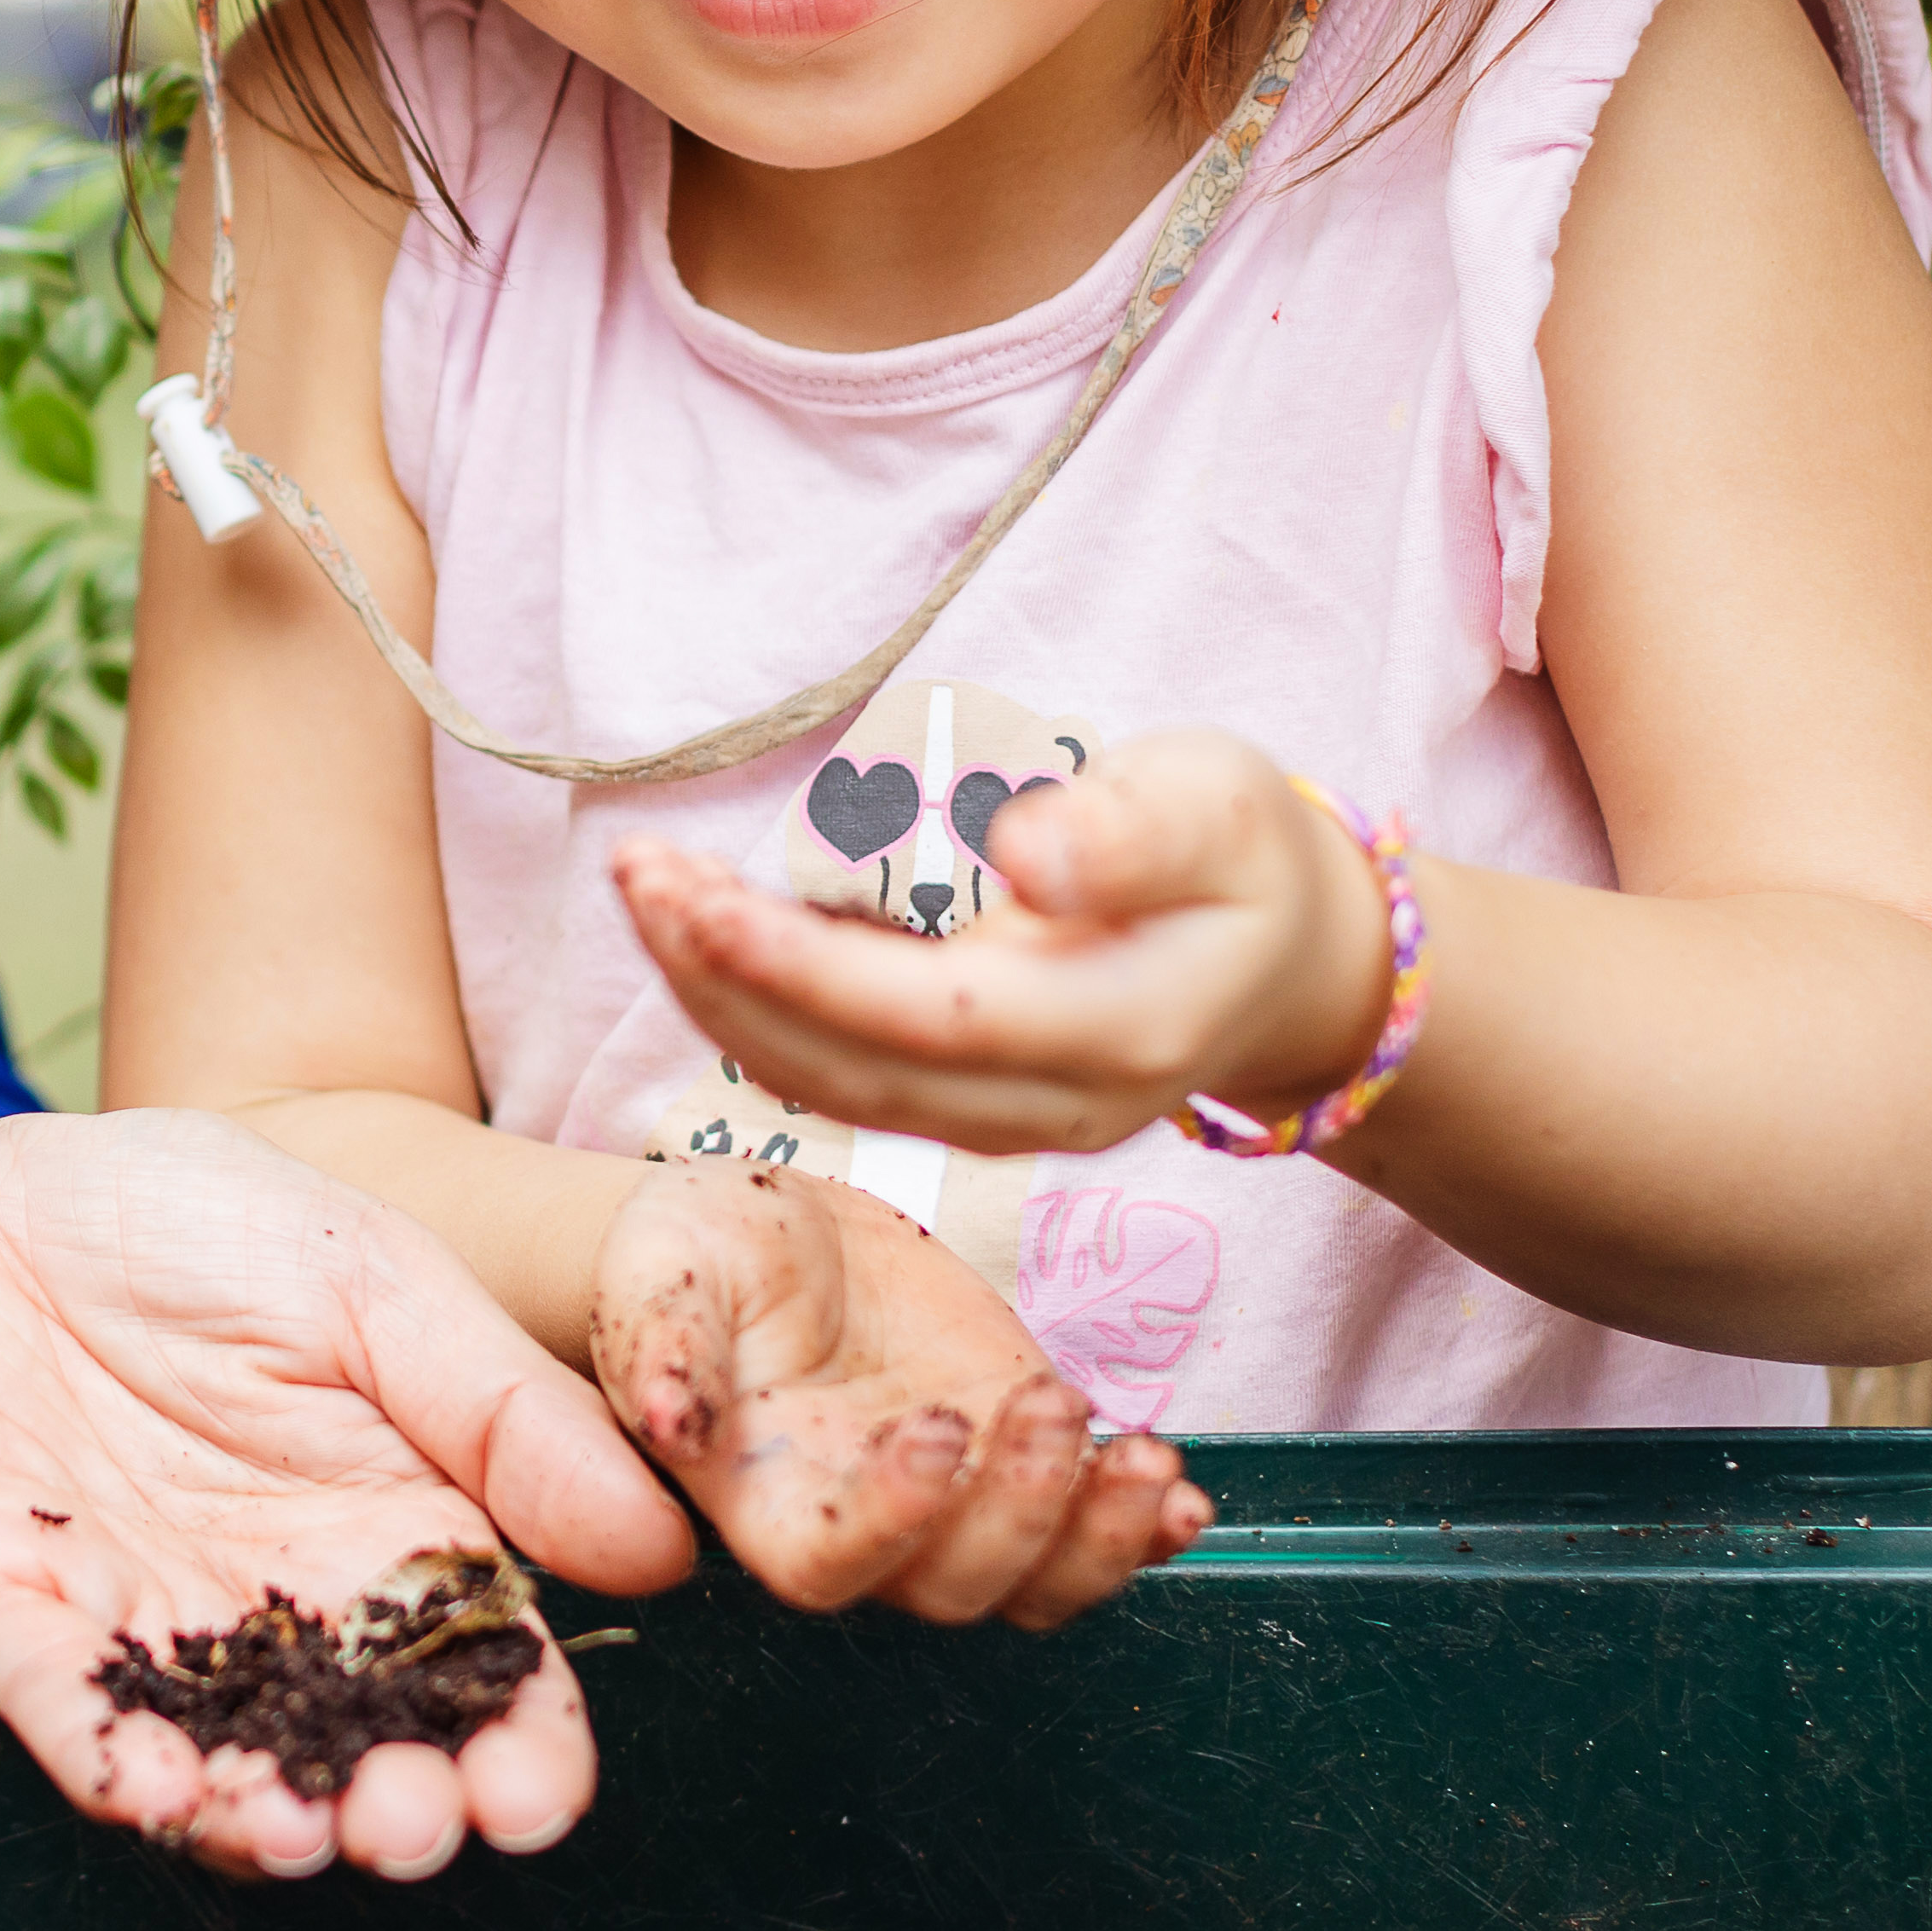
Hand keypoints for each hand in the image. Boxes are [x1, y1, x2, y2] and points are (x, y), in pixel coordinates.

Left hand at [0, 1109, 697, 1884]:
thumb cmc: (179, 1220)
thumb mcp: (371, 1276)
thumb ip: (503, 1410)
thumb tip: (661, 1554)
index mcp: (384, 1530)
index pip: (475, 1670)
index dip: (518, 1747)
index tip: (538, 1794)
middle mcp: (269, 1609)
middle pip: (355, 1744)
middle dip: (395, 1807)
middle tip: (417, 1825)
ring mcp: (132, 1624)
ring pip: (214, 1757)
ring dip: (259, 1816)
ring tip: (302, 1833)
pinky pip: (58, 1710)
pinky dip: (103, 1759)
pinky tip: (153, 1791)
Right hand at [582, 1157, 1205, 1622]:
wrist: (764, 1232)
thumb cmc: (692, 1257)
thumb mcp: (661, 1272)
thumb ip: (661, 1344)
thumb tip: (663, 1418)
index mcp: (764, 1496)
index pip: (831, 1565)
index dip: (893, 1524)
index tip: (934, 1428)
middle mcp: (861, 1522)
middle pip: (954, 1586)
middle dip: (1021, 1515)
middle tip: (1046, 1403)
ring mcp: (951, 1497)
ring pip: (1036, 1581)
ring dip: (1102, 1539)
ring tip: (1146, 1459)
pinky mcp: (1016, 1452)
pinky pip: (1089, 1532)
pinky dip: (1144, 1526)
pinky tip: (1176, 1484)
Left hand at [610, 728, 1390, 1156]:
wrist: (1294, 963)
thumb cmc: (1249, 857)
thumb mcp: (1218, 804)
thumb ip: (1131, 833)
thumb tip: (1027, 850)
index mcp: (1120, 1030)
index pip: (928, 1020)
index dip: (801, 968)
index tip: (697, 896)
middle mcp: (1056, 1106)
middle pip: (855, 1070)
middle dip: (726, 978)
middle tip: (637, 872)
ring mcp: (1010, 1126)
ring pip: (833, 1088)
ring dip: (721, 998)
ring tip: (646, 889)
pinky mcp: (971, 1111)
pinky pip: (842, 1079)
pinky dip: (756, 1012)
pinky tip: (698, 933)